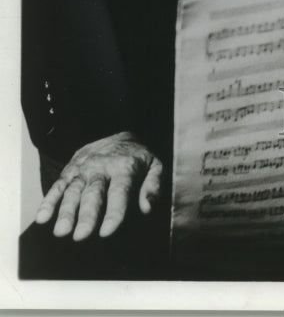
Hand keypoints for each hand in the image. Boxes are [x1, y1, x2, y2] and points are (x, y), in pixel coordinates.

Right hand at [34, 132, 163, 240]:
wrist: (116, 133)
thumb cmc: (137, 158)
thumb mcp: (155, 165)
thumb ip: (153, 186)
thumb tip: (147, 208)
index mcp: (125, 167)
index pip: (119, 192)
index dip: (114, 212)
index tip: (106, 232)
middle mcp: (102, 167)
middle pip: (93, 193)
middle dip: (86, 215)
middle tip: (80, 236)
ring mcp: (83, 169)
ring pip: (73, 190)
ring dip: (66, 211)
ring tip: (61, 232)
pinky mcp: (70, 170)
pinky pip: (58, 185)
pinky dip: (48, 201)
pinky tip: (42, 217)